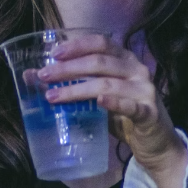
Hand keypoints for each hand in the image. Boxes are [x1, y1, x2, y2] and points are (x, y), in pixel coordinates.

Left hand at [39, 33, 186, 184]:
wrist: (156, 144)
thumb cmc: (122, 116)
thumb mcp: (96, 97)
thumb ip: (73, 85)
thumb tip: (31, 76)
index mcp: (125, 59)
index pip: (101, 43)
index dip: (77, 45)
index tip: (53, 54)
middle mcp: (137, 69)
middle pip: (99, 62)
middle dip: (68, 69)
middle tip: (45, 76)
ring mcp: (145, 90)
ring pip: (107, 83)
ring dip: (77, 89)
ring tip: (54, 96)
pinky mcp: (150, 113)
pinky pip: (130, 106)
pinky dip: (114, 102)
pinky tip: (99, 102)